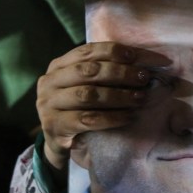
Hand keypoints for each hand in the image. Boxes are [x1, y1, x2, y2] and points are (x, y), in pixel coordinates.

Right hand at [36, 42, 169, 170]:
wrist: (55, 141)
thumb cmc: (77, 107)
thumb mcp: (83, 84)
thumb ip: (101, 70)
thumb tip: (139, 60)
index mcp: (58, 66)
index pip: (87, 51)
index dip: (112, 51)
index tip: (135, 56)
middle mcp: (50, 81)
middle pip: (88, 71)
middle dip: (120, 73)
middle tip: (143, 78)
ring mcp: (49, 104)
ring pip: (88, 95)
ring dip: (119, 96)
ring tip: (139, 98)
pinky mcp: (55, 126)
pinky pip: (88, 119)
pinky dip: (112, 118)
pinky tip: (128, 117)